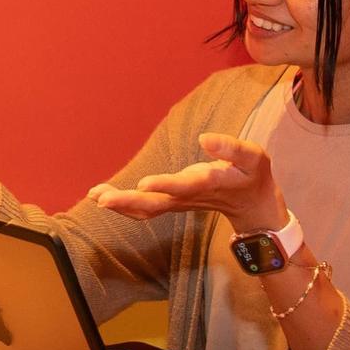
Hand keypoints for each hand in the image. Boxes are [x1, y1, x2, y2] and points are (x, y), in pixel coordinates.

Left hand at [86, 133, 288, 234]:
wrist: (254, 208)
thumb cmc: (253, 177)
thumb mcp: (254, 158)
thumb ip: (232, 149)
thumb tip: (205, 139)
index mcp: (208, 184)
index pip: (184, 186)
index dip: (164, 185)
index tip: (143, 183)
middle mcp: (189, 197)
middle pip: (156, 204)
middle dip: (129, 201)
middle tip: (102, 199)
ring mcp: (179, 203)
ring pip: (147, 209)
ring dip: (121, 204)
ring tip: (95, 195)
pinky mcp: (173, 204)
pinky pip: (146, 209)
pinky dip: (124, 205)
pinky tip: (103, 197)